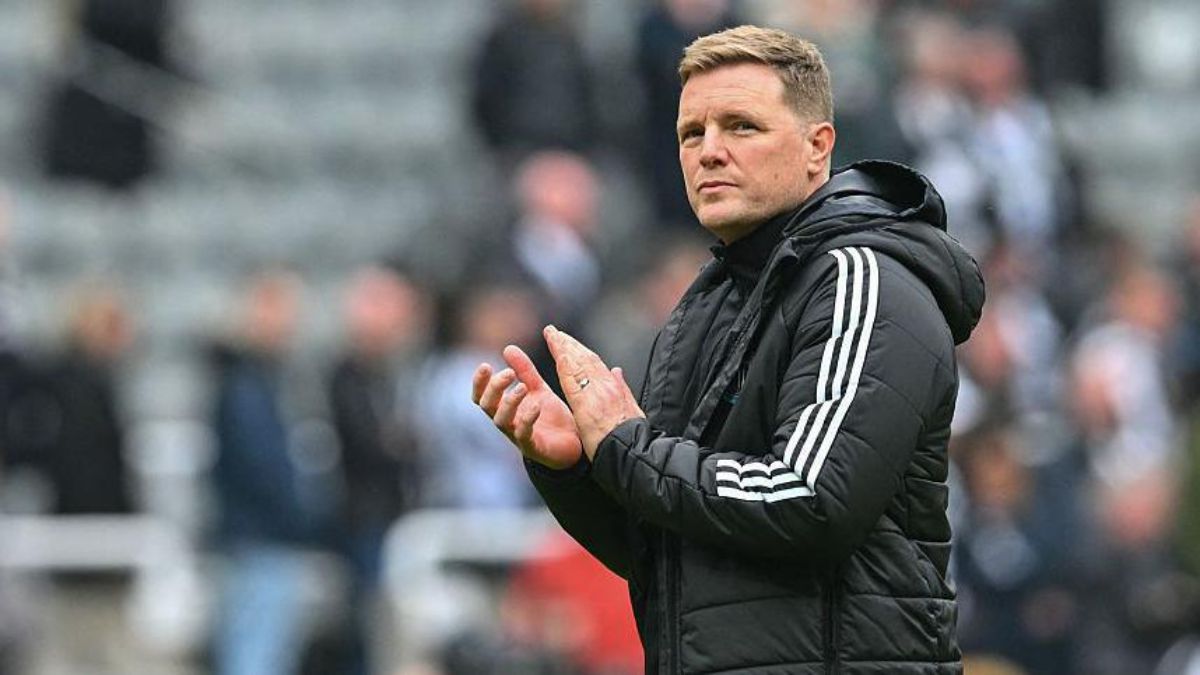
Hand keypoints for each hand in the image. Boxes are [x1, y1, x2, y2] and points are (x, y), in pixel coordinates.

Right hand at [472, 344, 582, 469]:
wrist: (573, 444)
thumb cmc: (550, 417)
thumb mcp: (537, 389)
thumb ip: (524, 371)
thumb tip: (508, 347)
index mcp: (505, 407)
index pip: (481, 395)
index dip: (479, 382)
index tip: (486, 365)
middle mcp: (507, 422)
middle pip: (487, 406)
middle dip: (494, 388)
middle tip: (509, 373)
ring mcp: (517, 435)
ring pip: (501, 420)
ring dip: (509, 402)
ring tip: (523, 387)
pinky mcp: (533, 447)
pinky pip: (524, 434)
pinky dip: (527, 419)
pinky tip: (536, 406)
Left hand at [544, 325, 643, 458]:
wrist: (635, 453)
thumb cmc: (633, 436)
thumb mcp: (632, 409)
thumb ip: (622, 388)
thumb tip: (616, 370)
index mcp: (615, 388)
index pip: (594, 362)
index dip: (578, 349)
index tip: (567, 339)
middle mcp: (606, 386)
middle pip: (584, 359)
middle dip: (568, 343)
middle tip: (553, 331)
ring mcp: (597, 395)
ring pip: (578, 365)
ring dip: (564, 348)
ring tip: (551, 336)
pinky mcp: (587, 406)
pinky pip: (574, 382)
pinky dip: (567, 367)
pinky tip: (559, 355)